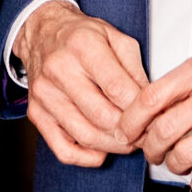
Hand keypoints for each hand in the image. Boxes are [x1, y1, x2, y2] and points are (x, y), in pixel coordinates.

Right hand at [17, 1, 147, 167]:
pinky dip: (87, 158)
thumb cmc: (82, 36)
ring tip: (129, 142)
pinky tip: (102, 150)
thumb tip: (151, 105)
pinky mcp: (36, 112)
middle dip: (131, 131)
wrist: (41, 33)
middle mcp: (59, 69)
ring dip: (114, 146)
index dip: (142, 110)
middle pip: (103, 116)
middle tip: (146, 134)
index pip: (118, 89)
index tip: (155, 117)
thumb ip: (135, 70)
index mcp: (83, 46)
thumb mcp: (116, 38)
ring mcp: (44, 94)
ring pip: (85, 135)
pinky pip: (63, 149)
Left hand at [119, 34, 191, 191]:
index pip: (150, 97)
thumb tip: (155, 104)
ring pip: (183, 154)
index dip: (130, 119)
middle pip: (162, 129)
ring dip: (172, 165)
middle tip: (150, 151)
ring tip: (176, 162)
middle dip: (148, 147)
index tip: (126, 130)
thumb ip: (190, 81)